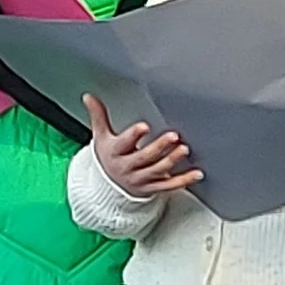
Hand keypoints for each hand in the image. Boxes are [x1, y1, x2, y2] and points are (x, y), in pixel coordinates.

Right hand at [83, 94, 199, 199]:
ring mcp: (141, 180)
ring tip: (183, 150)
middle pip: (144, 157)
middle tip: (173, 136)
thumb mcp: (101, 137)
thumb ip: (98, 116)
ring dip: (172, 161)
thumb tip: (88, 97)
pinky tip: (196, 173)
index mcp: (115, 153)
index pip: (123, 144)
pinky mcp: (153, 188)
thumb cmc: (109, 156)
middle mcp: (128, 168)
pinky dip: (184, 180)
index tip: (144, 126)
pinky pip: (170, 186)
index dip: (133, 135)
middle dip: (159, 147)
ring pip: (158, 171)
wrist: (109, 186)